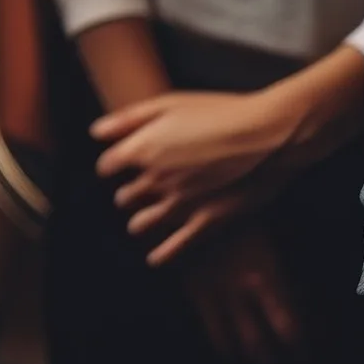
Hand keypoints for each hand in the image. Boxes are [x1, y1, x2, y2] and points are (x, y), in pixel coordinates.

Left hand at [92, 88, 291, 262]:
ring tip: (138, 224)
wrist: (267, 135)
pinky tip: (155, 259)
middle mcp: (156, 179)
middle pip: (125, 196)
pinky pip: (177, 246)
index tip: (114, 167)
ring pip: (144, 222)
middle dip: (127, 195)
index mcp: (143, 148)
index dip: (110, 166)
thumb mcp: (169, 104)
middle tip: (131, 195)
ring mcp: (181, 203)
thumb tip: (96, 133)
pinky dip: (164, 255)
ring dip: (139, 222)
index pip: (107, 166)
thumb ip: (128, 119)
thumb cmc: (219, 112)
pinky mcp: (208, 221)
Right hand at [180, 222, 299, 363]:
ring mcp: (215, 293)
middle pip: (262, 344)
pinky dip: (224, 345)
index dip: (301, 346)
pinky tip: (232, 349)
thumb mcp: (270, 231)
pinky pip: (212, 330)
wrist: (187, 199)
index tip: (307, 351)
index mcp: (266, 273)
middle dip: (274, 362)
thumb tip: (301, 296)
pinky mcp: (195, 291)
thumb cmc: (237, 208)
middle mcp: (241, 291)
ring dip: (250, 360)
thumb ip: (283, 266)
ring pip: (235, 344)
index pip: (290, 327)